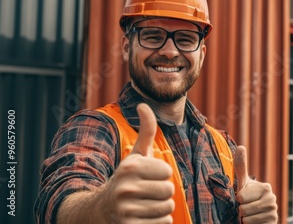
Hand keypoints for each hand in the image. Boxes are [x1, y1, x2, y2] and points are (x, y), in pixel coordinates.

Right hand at [99, 103, 174, 222]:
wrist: (101, 210)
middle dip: (162, 192)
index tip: (147, 176)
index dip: (160, 174)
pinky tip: (143, 217)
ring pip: (167, 209)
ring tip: (144, 204)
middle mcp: (126, 188)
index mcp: (130, 168)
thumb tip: (143, 104)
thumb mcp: (135, 155)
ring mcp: (126, 210)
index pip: (167, 171)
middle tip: (147, 193)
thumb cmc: (127, 178)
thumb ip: (146, 130)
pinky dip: (158, 222)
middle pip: (169, 191)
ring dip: (160, 208)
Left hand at [235, 146, 277, 222]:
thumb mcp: (243, 183)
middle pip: (243, 209)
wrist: (257, 217)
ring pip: (247, 220)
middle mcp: (272, 199)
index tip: (243, 199)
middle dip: (241, 211)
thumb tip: (241, 146)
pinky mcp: (273, 223)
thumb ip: (241, 166)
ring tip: (250, 215)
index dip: (238, 200)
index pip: (241, 197)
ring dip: (245, 220)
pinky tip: (255, 222)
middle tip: (247, 208)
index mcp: (265, 188)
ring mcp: (273, 212)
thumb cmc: (248, 198)